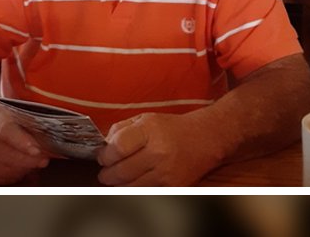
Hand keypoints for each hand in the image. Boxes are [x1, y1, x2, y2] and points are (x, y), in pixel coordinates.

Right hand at [0, 104, 49, 184]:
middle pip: (5, 153)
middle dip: (27, 159)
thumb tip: (52, 129)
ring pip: (4, 168)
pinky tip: (22, 167)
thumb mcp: (14, 109)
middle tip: (43, 159)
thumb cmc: (2, 116)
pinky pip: (0, 177)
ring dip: (22, 168)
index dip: (22, 142)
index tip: (37, 150)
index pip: (6, 130)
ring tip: (34, 161)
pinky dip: (14, 174)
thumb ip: (29, 118)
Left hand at [95, 112, 222, 185]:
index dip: (104, 155)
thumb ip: (121, 129)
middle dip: (107, 173)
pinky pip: (144, 192)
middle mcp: (159, 151)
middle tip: (105, 170)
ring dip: (118, 183)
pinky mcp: (172, 186)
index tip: (102, 156)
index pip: (117, 148)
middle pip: (120, 171)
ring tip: (116, 176)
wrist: (207, 138)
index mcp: (150, 130)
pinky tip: (133, 180)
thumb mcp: (146, 118)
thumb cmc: (173, 128)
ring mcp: (166, 172)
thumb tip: (103, 145)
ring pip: (130, 186)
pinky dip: (134, 188)